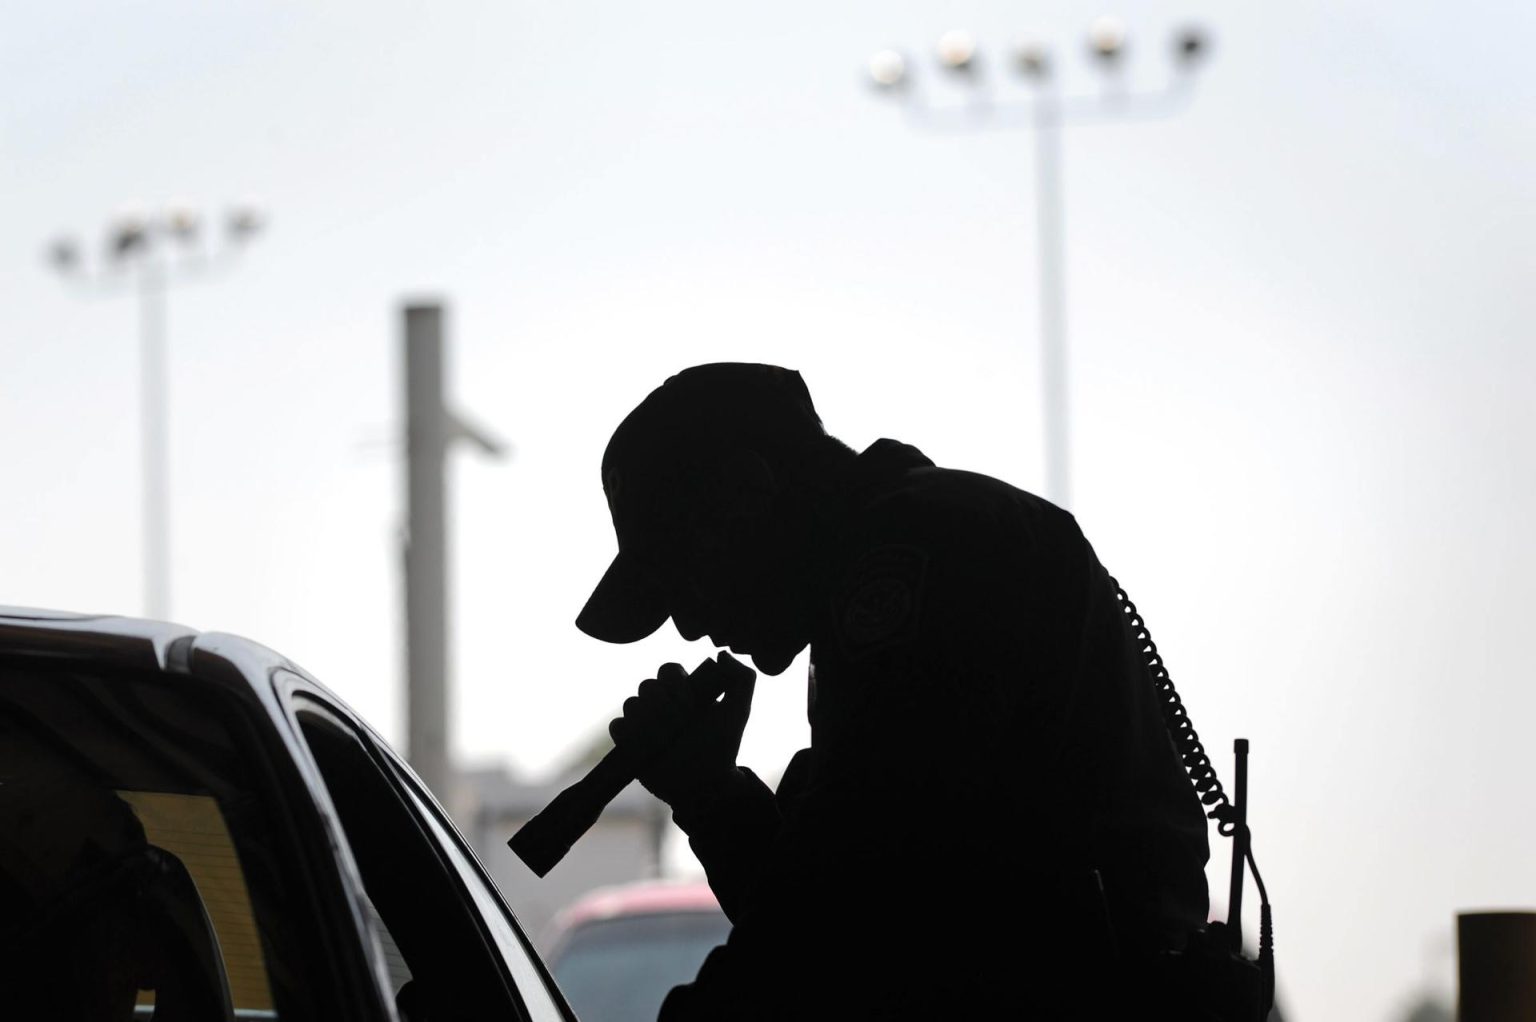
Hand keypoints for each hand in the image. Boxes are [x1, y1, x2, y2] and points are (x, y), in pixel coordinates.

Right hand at [609, 653, 755, 814]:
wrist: (705, 785)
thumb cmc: (722, 747)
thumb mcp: (739, 711)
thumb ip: (742, 678)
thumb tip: (721, 655)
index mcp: (683, 692)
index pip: (668, 670)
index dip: (675, 682)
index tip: (691, 702)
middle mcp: (661, 704)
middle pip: (647, 685)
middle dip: (663, 703)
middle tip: (681, 724)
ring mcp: (643, 723)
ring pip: (630, 704)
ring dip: (648, 720)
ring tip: (666, 738)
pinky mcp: (629, 743)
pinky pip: (617, 726)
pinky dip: (628, 732)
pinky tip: (646, 745)